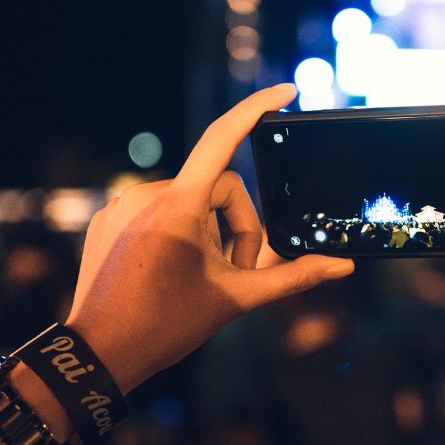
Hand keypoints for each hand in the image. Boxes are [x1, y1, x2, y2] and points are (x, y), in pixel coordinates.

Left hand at [65, 83, 353, 391]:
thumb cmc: (168, 327)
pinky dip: (176, 230)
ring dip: (207, 229)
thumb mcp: (237, 298)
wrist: (102, 353)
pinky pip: (158, 207)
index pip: (222, 139)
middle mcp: (147, 195)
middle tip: (237, 271)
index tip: (285, 92)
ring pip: (189, 198)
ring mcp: (123, 204)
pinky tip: (170, 268)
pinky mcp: (109, 216)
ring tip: (202, 274)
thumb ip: (293, 276)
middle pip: (218, 188)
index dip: (256, 109)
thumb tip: (342, 267)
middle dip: (237, 226)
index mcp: (179, 208)